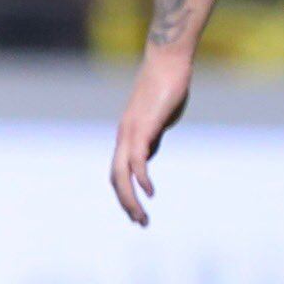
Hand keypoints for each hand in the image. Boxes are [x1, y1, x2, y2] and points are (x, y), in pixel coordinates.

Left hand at [110, 45, 193, 226]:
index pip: (119, 171)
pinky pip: (137, 158)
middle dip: (126, 203)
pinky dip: (141, 178)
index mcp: (128, 135)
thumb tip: (150, 153)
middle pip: (115, 177)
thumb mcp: (161, 119)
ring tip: (141, 216)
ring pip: (121, 172)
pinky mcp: (144, 125)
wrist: (168, 60)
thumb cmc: (168, 85)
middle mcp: (125, 134)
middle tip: (140, 223)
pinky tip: (150, 191)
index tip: (138, 212)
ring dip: (130, 198)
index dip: (125, 193)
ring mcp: (132, 130)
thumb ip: (153, 137)